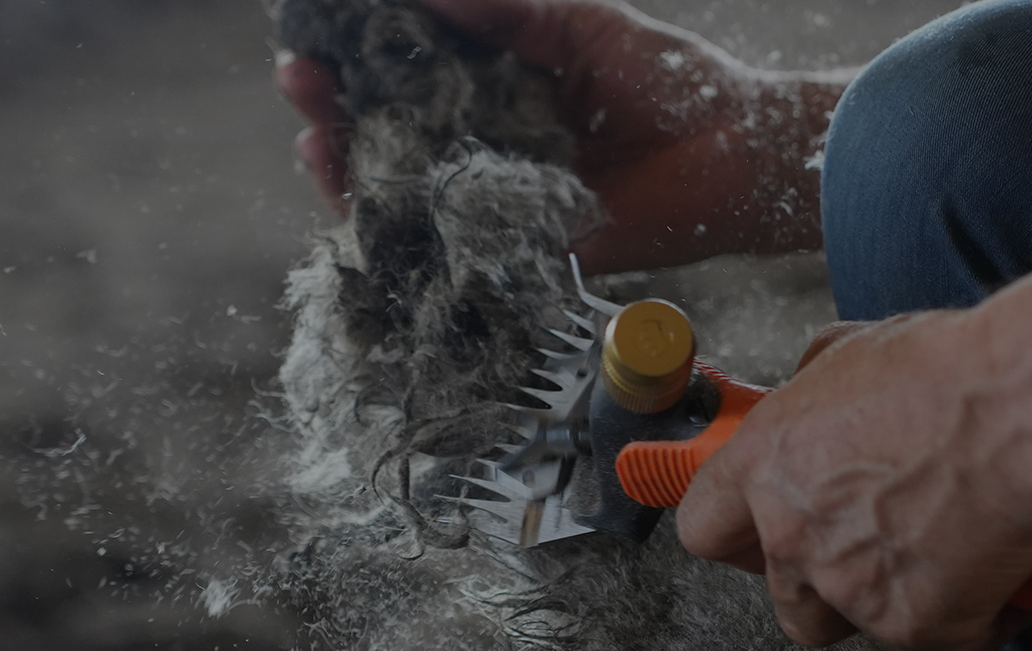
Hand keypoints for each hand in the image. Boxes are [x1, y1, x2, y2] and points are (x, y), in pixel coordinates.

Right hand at [275, 0, 845, 272]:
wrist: (730, 155)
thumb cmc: (667, 83)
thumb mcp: (578, 27)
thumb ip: (505, 9)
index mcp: (493, 82)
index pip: (402, 71)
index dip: (353, 57)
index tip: (315, 38)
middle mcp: (484, 140)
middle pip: (383, 130)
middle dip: (330, 108)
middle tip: (301, 82)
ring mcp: (493, 195)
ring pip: (397, 188)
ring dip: (344, 165)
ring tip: (314, 137)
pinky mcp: (514, 246)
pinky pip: (444, 244)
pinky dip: (395, 229)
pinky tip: (357, 202)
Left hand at [675, 309, 1031, 650]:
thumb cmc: (957, 373)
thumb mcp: (857, 351)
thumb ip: (815, 389)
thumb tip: (812, 392)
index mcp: (769, 466)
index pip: (705, 526)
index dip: (733, 532)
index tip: (750, 533)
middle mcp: (798, 537)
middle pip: (783, 598)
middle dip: (822, 579)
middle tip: (870, 543)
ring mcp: (856, 592)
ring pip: (853, 626)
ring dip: (883, 603)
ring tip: (932, 555)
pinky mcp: (923, 627)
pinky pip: (937, 638)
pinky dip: (968, 613)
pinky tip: (994, 568)